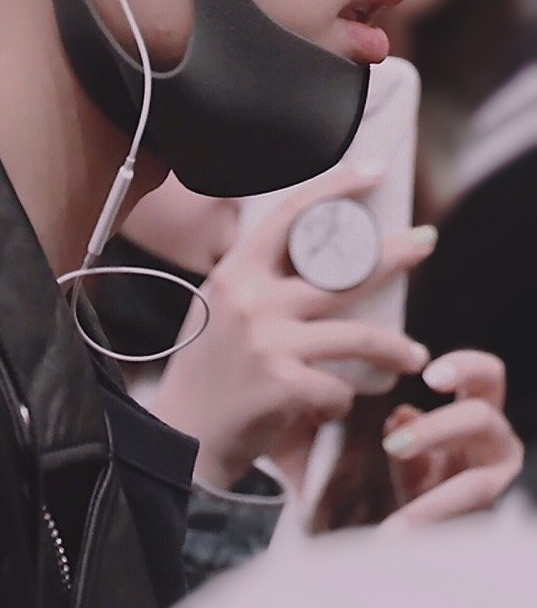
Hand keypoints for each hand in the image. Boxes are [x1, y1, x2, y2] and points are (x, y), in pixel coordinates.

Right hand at [149, 166, 432, 488]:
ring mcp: (269, 341)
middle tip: (427, 242)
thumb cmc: (208, 371)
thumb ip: (257, 281)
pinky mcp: (284, 384)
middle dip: (393, 254)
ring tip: (413, 356)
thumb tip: (317, 257)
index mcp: (235, 272)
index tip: (372, 171)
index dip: (335, 188)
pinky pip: (340, 388)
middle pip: (342, 270)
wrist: (182, 436)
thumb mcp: (220, 308)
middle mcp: (251, 299)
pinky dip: (342, 400)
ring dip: (394, 349)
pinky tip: (332, 406)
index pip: (291, 215)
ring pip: (358, 336)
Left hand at [382, 350, 523, 525]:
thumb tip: (400, 418)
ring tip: (395, 523)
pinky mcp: (495, 519)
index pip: (487, 375)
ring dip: (432, 501)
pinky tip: (399, 538)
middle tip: (394, 447)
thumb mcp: (409, 456)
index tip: (427, 376)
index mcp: (478, 413)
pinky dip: (429, 531)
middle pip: (481, 418)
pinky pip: (463, 525)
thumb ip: (404, 436)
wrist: (432, 532)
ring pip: (477, 484)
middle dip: (436, 430)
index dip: (464, 367)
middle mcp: (498, 442)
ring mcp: (502, 482)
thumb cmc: (425, 480)